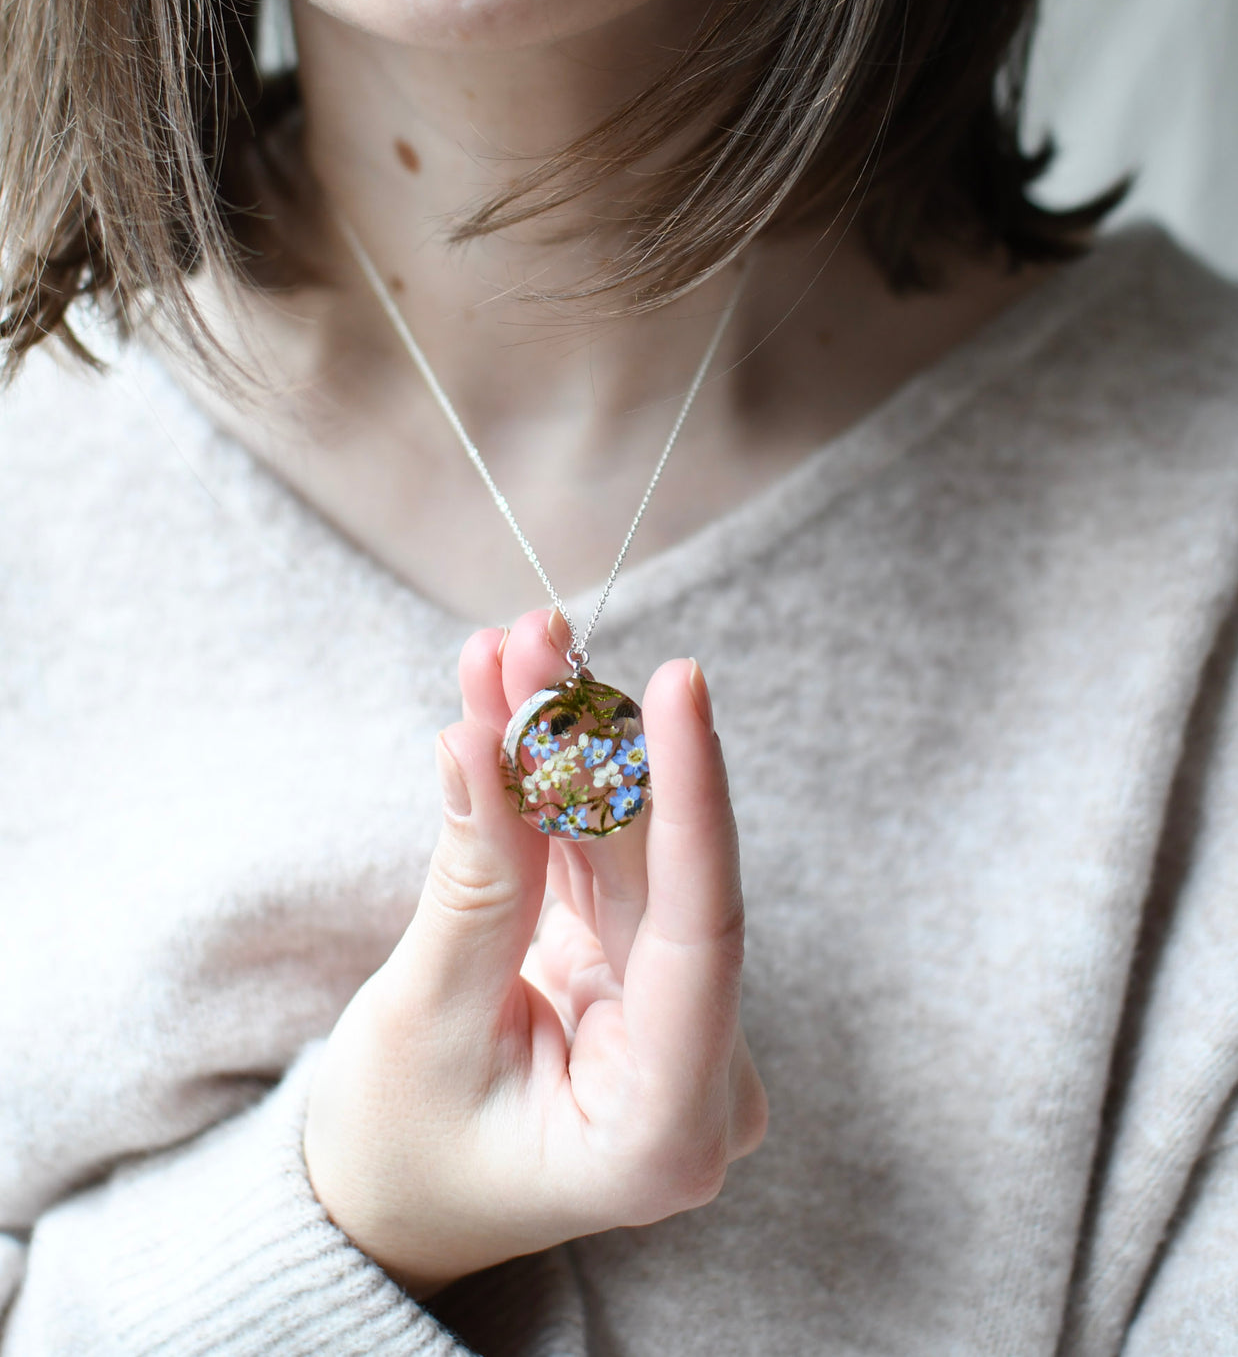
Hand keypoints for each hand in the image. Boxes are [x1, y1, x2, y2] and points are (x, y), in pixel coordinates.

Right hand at [304, 608, 767, 1296]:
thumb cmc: (399, 1150)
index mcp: (665, 1129)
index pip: (704, 934)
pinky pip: (601, 858)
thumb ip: (472, 884)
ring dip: (565, 746)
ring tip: (508, 654)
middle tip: (532, 641)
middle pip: (661, 874)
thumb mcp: (423, 1024)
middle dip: (592, 745)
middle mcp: (693, 1068)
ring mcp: (669, 1016)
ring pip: (631, 850)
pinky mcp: (635, 972)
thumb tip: (480, 739)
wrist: (386, 1201)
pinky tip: (511, 707)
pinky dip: (551, 784)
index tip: (679, 682)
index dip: (690, 796)